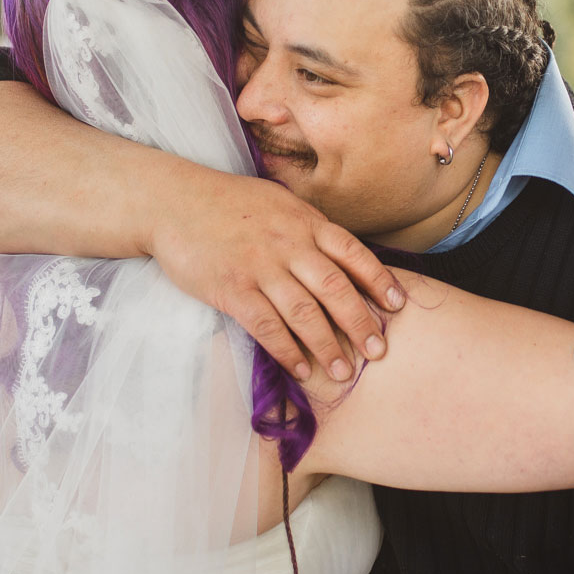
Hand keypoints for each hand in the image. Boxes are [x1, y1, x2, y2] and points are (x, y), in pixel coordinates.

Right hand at [147, 165, 406, 381]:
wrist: (174, 201)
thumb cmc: (230, 203)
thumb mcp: (280, 204)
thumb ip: (310, 229)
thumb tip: (344, 258)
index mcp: (305, 222)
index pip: (353, 253)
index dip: (379, 281)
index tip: (398, 306)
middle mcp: (289, 244)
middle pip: (335, 289)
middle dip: (361, 323)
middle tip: (379, 352)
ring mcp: (260, 267)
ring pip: (305, 313)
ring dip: (328, 346)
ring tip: (345, 372)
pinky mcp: (232, 288)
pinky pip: (266, 326)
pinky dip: (287, 351)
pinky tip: (301, 369)